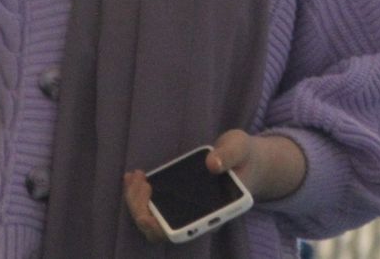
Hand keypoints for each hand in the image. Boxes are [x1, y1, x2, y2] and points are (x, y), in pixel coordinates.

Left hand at [124, 131, 306, 242]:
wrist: (246, 159)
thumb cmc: (243, 156)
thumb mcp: (240, 147)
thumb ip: (229, 155)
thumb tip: (212, 164)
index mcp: (214, 213)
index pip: (182, 233)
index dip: (159, 227)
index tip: (147, 210)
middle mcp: (197, 217)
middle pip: (159, 230)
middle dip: (141, 209)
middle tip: (140, 182)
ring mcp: (185, 209)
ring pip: (152, 219)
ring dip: (136, 201)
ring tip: (134, 176)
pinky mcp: (178, 198)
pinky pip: (152, 205)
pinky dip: (138, 193)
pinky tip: (134, 176)